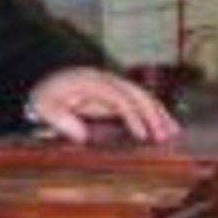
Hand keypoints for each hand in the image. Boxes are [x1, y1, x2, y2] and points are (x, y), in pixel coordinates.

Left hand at [28, 66, 178, 143]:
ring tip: (174, 133)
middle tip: (166, 137)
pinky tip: (164, 128)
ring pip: (143, 96)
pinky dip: (153, 114)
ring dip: (160, 114)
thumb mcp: (45, 107)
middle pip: (137, 94)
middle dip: (154, 115)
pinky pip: (139, 103)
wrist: (42, 83)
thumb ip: (62, 121)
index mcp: (91, 82)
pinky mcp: (115, 96)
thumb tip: (83, 136)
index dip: (133, 116)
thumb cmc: (43, 97)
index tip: (143, 136)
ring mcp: (113, 86)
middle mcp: (107, 80)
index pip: (120, 98)